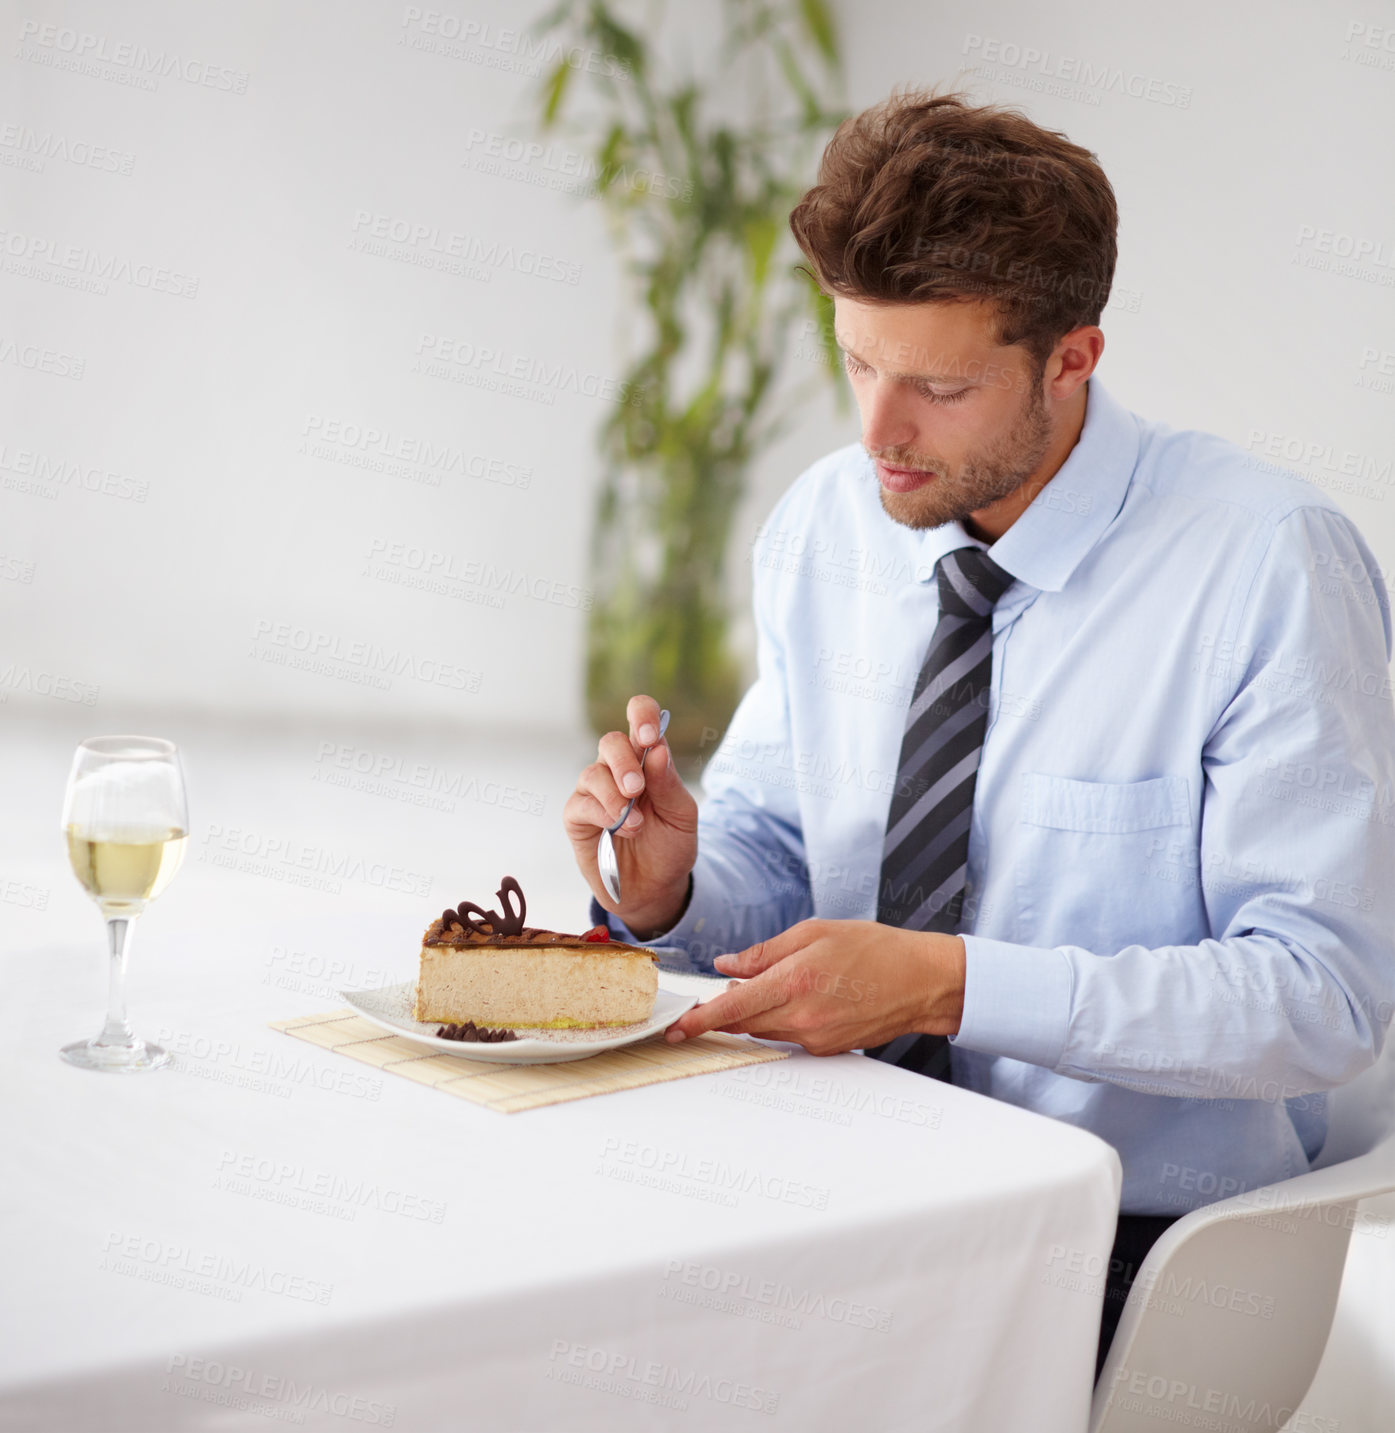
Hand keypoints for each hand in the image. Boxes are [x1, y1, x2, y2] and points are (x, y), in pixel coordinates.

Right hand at [563, 693, 698, 936]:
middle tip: (638, 789)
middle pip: (611, 742)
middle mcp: (617, 770)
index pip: (640, 718)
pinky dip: (601, 812)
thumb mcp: (681, 816)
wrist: (656, 889)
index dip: (641, 714)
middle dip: (624, 762)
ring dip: (615, 796)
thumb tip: (657, 749)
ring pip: (593, 772)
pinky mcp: (578, 817)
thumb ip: (668, 784)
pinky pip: (581, 803)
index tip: (648, 734)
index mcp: (647, 759)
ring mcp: (595, 792)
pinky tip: (619, 827)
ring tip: (635, 824)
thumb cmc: (670, 846)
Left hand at [664, 919, 965, 1053]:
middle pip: (743, 1022)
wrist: (921, 982)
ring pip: (764, 1030)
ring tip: (774, 985)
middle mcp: (803, 1016)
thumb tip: (727, 964)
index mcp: (795, 981)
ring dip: (755, 1012)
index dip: (699, 1020)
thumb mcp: (814, 932)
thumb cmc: (874, 949)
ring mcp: (815, 1038)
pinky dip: (782, 1019)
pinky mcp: (826, 1049)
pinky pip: (788, 1036)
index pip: (733, 1007)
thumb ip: (765, 951)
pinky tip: (803, 997)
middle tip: (721, 990)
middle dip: (725, 1010)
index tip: (676, 1029)